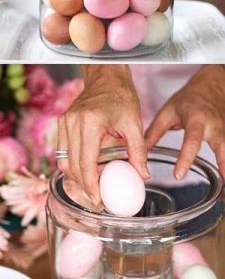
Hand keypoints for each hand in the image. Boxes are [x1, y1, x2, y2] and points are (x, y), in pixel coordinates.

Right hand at [57, 65, 148, 205]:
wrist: (107, 77)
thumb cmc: (121, 97)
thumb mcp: (134, 123)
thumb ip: (138, 151)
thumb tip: (142, 175)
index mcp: (90, 122)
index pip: (85, 163)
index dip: (90, 186)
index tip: (99, 201)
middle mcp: (72, 122)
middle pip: (71, 166)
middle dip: (83, 187)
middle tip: (98, 200)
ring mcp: (64, 122)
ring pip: (64, 161)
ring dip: (76, 177)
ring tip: (93, 187)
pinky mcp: (62, 123)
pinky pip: (63, 152)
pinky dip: (73, 165)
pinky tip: (87, 172)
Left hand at [145, 65, 224, 179]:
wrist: (211, 85)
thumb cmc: (189, 98)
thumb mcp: (168, 111)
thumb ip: (154, 132)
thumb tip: (142, 151)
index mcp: (196, 118)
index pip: (191, 140)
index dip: (185, 158)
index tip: (178, 174)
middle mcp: (213, 124)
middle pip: (220, 144)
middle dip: (223, 161)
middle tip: (222, 180)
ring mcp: (224, 128)